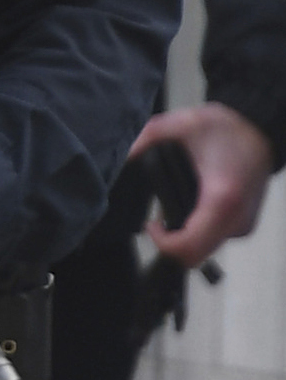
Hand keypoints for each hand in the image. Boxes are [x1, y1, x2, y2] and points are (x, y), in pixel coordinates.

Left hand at [132, 103, 272, 265]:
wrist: (258, 130)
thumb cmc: (225, 129)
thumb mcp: (180, 124)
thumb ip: (146, 138)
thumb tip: (120, 155)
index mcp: (221, 199)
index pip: (188, 247)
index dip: (161, 243)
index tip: (150, 224)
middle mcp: (236, 219)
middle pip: (195, 255)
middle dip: (170, 241)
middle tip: (158, 218)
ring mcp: (242, 225)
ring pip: (204, 250)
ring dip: (183, 237)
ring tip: (172, 207)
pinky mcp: (244, 225)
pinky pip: (214, 240)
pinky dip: (197, 231)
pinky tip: (188, 208)